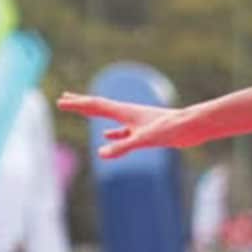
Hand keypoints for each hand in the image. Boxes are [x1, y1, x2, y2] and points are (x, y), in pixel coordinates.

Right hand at [56, 93, 192, 158]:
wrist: (191, 127)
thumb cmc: (169, 130)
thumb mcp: (143, 140)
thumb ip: (122, 146)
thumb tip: (102, 153)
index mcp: (124, 111)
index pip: (94, 105)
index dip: (76, 104)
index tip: (60, 102)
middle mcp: (128, 113)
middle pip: (99, 105)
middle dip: (80, 103)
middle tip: (63, 98)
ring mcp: (136, 121)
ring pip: (109, 116)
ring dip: (94, 113)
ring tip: (83, 110)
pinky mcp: (145, 130)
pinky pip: (122, 130)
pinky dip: (112, 132)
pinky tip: (108, 136)